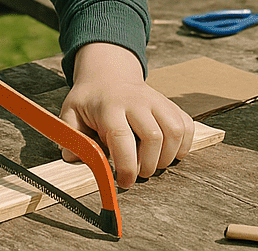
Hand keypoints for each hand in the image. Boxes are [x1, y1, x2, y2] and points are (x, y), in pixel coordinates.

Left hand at [60, 42, 195, 187]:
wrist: (109, 76)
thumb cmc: (90, 100)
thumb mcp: (71, 113)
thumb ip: (71, 137)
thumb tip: (74, 159)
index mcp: (110, 106)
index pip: (122, 137)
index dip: (126, 166)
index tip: (124, 182)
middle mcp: (137, 101)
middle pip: (154, 137)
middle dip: (148, 166)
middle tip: (137, 174)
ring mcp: (157, 101)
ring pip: (175, 132)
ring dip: (167, 157)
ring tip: (152, 164)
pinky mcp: (170, 104)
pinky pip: (186, 126)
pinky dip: (184, 145)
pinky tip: (168, 153)